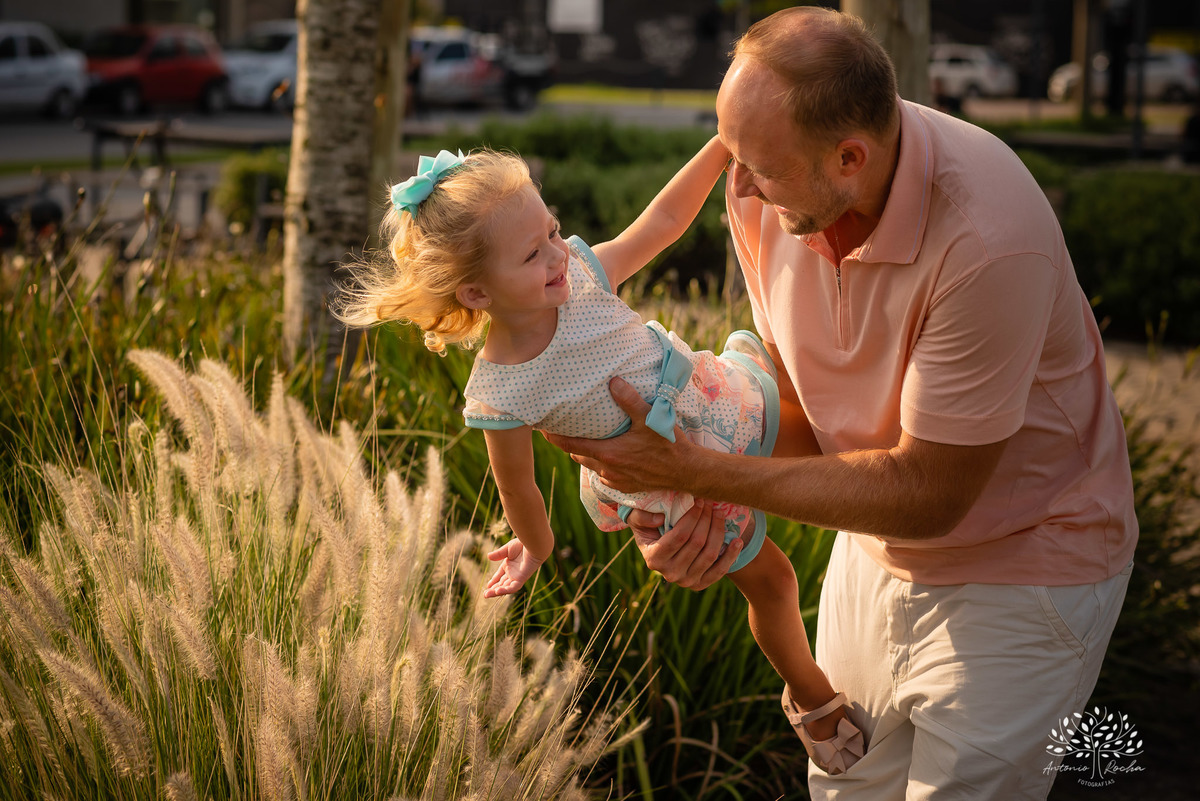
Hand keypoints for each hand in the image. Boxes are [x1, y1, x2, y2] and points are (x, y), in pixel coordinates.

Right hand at [483, 539, 545, 597]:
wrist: (533, 544)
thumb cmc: (522, 544)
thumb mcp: (507, 549)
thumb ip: (498, 554)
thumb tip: (488, 557)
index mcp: (509, 565)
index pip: (499, 576)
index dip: (493, 581)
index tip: (487, 586)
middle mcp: (513, 572)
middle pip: (502, 584)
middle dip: (493, 589)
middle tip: (485, 594)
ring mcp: (517, 576)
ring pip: (506, 587)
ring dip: (497, 592)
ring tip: (487, 595)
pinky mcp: (522, 578)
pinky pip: (514, 587)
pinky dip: (506, 590)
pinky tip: (497, 591)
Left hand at [543, 376, 693, 493]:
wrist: (687, 471)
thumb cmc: (669, 444)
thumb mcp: (650, 418)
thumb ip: (629, 400)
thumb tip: (613, 381)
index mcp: (608, 453)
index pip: (570, 445)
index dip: (553, 437)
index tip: (541, 428)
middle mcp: (607, 469)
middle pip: (577, 454)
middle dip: (568, 442)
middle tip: (560, 428)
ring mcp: (615, 480)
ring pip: (590, 465)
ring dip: (584, 452)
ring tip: (583, 437)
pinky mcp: (624, 486)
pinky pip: (603, 474)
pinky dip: (599, 462)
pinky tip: (606, 452)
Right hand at [625, 501, 737, 590]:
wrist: (658, 547)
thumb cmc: (649, 527)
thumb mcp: (637, 518)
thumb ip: (641, 517)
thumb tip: (659, 518)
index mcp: (653, 558)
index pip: (679, 536)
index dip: (693, 517)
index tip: (699, 500)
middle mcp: (670, 574)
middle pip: (697, 543)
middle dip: (706, 519)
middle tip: (711, 503)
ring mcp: (686, 582)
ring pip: (709, 554)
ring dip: (718, 531)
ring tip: (720, 514)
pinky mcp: (700, 585)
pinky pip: (720, 571)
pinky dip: (731, 555)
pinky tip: (737, 540)